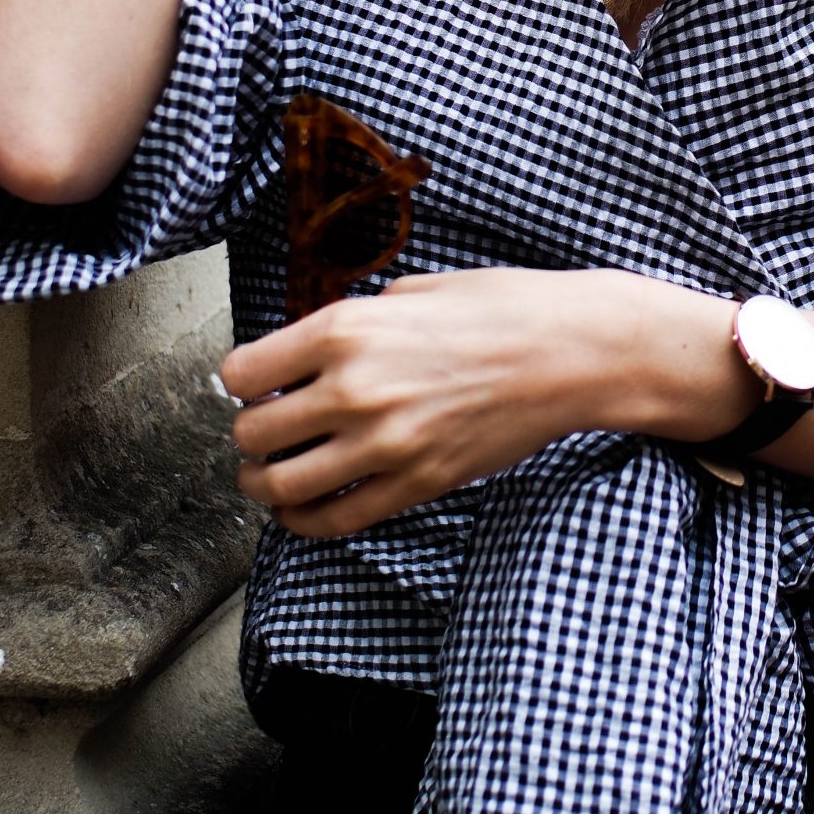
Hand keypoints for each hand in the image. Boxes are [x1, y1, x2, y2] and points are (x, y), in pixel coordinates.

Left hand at [219, 266, 654, 538]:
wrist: (571, 352)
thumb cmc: (499, 309)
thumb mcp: (411, 293)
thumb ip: (352, 324)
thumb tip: (310, 352)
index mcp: (346, 330)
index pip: (242, 373)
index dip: (242, 380)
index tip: (254, 383)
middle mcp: (354, 389)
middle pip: (252, 432)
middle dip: (250, 431)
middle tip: (265, 427)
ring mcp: (385, 444)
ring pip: (280, 485)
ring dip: (262, 482)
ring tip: (267, 474)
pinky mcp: (416, 484)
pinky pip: (334, 520)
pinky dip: (303, 520)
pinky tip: (301, 507)